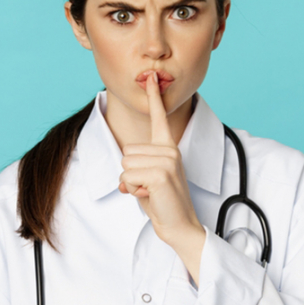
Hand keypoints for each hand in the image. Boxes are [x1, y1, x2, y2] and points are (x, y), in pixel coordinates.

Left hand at [118, 72, 204, 278]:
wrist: (180, 227)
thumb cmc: (163, 204)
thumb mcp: (149, 181)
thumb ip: (138, 170)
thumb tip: (123, 180)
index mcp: (168, 148)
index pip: (159, 118)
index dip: (154, 97)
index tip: (151, 77)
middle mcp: (170, 150)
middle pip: (127, 151)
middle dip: (130, 173)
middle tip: (148, 187)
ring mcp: (167, 161)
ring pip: (125, 164)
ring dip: (131, 183)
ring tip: (150, 192)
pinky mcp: (161, 174)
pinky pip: (128, 177)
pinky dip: (133, 191)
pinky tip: (150, 196)